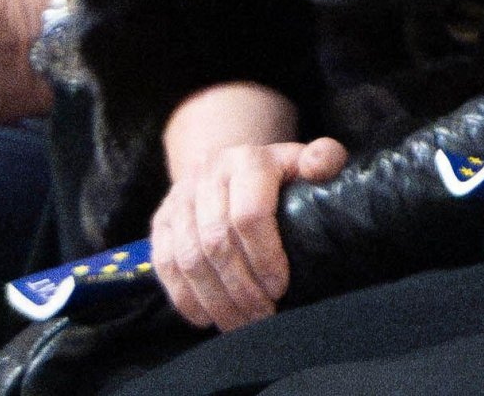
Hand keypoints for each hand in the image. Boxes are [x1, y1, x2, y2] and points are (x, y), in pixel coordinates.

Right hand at [152, 131, 347, 329]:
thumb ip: (324, 157)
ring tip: (242, 325)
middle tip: (263, 316)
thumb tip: (319, 166)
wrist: (228, 166)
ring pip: (190, 258)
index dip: (265, 257)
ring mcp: (179, 197)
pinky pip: (165, 265)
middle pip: (216, 241)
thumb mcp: (301, 162)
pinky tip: (208, 318)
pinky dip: (185, 298)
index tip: (280, 288)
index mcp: (247, 159)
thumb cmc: (275, 175)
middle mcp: (207, 174)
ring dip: (216, 300)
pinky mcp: (160, 221)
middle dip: (242, 289)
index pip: (249, 214)